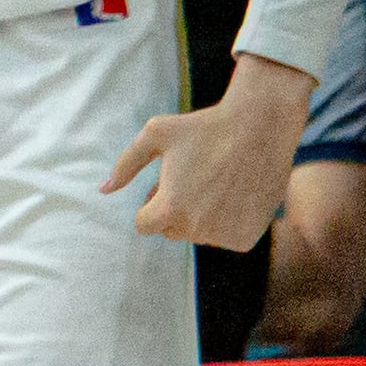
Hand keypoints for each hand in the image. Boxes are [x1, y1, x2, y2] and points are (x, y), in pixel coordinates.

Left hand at [106, 54, 310, 250]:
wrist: (260, 126)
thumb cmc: (204, 126)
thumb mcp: (156, 134)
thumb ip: (126, 164)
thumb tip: (104, 190)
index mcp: (168, 210)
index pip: (144, 224)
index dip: (152, 202)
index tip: (167, 184)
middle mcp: (196, 229)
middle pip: (172, 231)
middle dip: (176, 210)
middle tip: (195, 179)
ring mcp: (223, 237)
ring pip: (199, 235)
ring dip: (202, 217)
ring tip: (217, 182)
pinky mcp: (245, 239)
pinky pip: (225, 238)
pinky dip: (228, 222)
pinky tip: (236, 193)